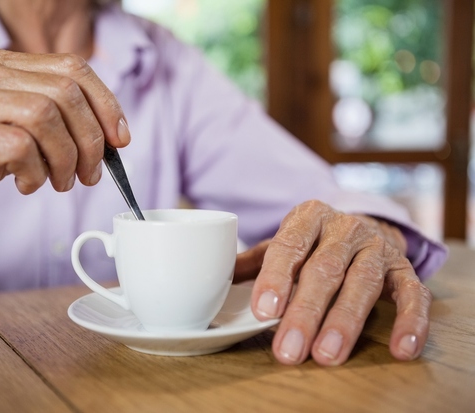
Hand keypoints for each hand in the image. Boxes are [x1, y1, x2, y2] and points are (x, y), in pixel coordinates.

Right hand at [0, 49, 129, 244]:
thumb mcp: (9, 134)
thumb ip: (48, 126)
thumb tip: (104, 140)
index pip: (71, 68)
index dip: (106, 104)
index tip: (119, 140)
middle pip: (64, 93)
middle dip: (89, 141)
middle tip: (88, 175)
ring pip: (43, 116)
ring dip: (64, 160)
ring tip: (58, 183)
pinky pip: (14, 145)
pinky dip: (32, 171)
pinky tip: (26, 185)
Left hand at [234, 200, 431, 365]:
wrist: (361, 227)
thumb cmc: (313, 243)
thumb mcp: (283, 243)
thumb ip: (254, 261)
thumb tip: (213, 278)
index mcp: (309, 217)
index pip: (289, 245)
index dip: (276, 278)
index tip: (264, 310)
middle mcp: (345, 227)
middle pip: (325, 269)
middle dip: (305, 312)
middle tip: (288, 349)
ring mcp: (378, 247)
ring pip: (363, 283)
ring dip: (345, 322)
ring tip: (327, 355)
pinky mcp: (405, 268)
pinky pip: (414, 294)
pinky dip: (411, 321)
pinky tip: (401, 349)